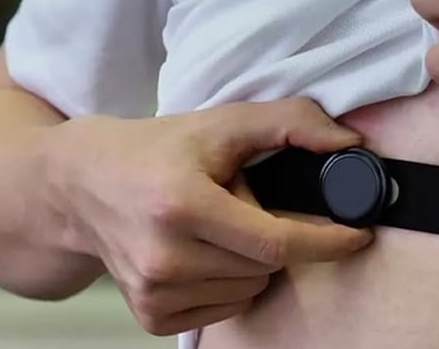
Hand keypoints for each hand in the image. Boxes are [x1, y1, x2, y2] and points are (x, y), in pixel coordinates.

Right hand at [42, 98, 373, 334]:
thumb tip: (349, 143)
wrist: (80, 185)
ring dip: (251, 261)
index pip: (276, 242)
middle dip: (274, 237)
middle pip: (266, 266)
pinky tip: (200, 252)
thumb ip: (290, 123)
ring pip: (250, 289)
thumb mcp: (220, 123)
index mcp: (180, 205)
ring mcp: (154, 291)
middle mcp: (164, 255)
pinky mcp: (151, 315)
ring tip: (215, 226)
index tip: (358, 236)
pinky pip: (224, 309)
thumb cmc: (154, 151)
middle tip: (242, 205)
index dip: (326, 241)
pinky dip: (228, 283)